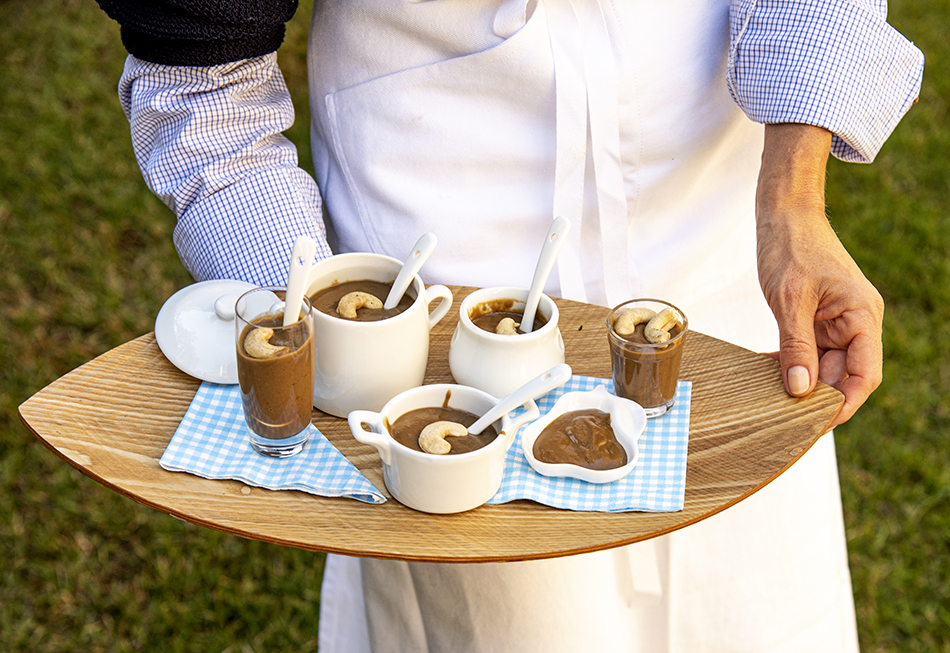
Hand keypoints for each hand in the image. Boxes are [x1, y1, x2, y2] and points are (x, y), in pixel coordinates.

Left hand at [756, 124, 883, 427]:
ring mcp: (836, 321)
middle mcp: (856, 322)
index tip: (815, 426)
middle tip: (782, 421)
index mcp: (862, 316)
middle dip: (815, 398)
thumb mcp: (789, 300)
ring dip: (799, 382)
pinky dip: (789, 363)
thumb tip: (801, 390)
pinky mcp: (816, 318)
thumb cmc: (791, 247)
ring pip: (823, 366)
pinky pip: (808, 351)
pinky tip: (764, 374)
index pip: (863, 375)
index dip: (843, 404)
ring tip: (769, 401)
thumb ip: (796, 346)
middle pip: (842, 375)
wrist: (784, 213)